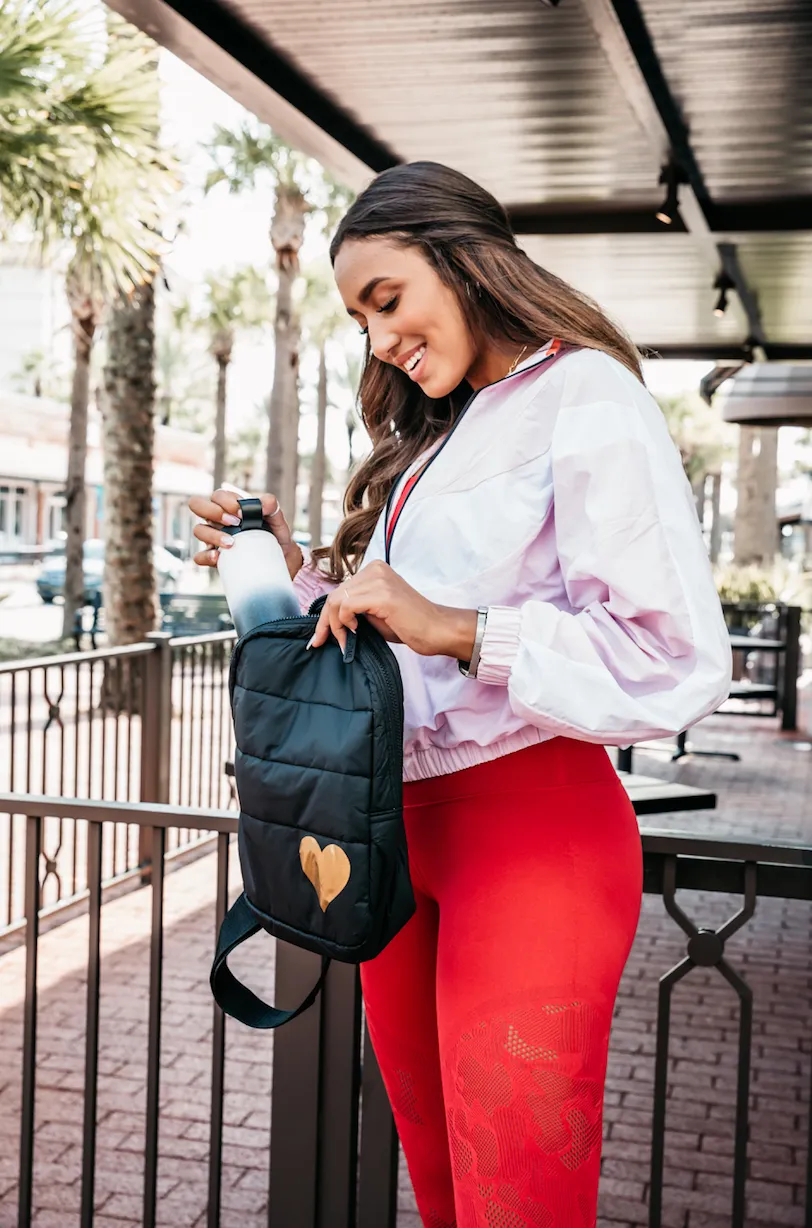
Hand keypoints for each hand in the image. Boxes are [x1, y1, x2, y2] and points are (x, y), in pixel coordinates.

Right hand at [187, 489, 303, 579]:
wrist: (280, 559)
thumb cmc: (274, 535)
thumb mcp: (276, 519)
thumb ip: (271, 507)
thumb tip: (264, 504)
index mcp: (229, 507)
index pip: (217, 496)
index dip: (227, 502)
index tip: (243, 514)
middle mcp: (216, 520)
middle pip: (197, 505)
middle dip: (212, 511)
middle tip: (234, 522)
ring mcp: (212, 538)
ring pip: (198, 530)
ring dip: (212, 535)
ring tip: (231, 543)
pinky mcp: (214, 558)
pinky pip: (199, 556)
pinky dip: (206, 556)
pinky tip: (218, 557)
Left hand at [307, 559, 477, 659]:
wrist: (437, 630)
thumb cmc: (409, 625)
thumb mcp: (375, 613)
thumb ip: (354, 609)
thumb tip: (328, 619)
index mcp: (374, 570)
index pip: (339, 590)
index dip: (326, 615)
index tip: (320, 636)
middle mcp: (375, 569)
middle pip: (334, 594)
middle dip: (325, 621)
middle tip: (321, 642)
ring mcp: (379, 580)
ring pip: (336, 600)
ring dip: (334, 624)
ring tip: (344, 640)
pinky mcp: (382, 594)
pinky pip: (346, 606)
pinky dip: (343, 622)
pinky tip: (355, 631)